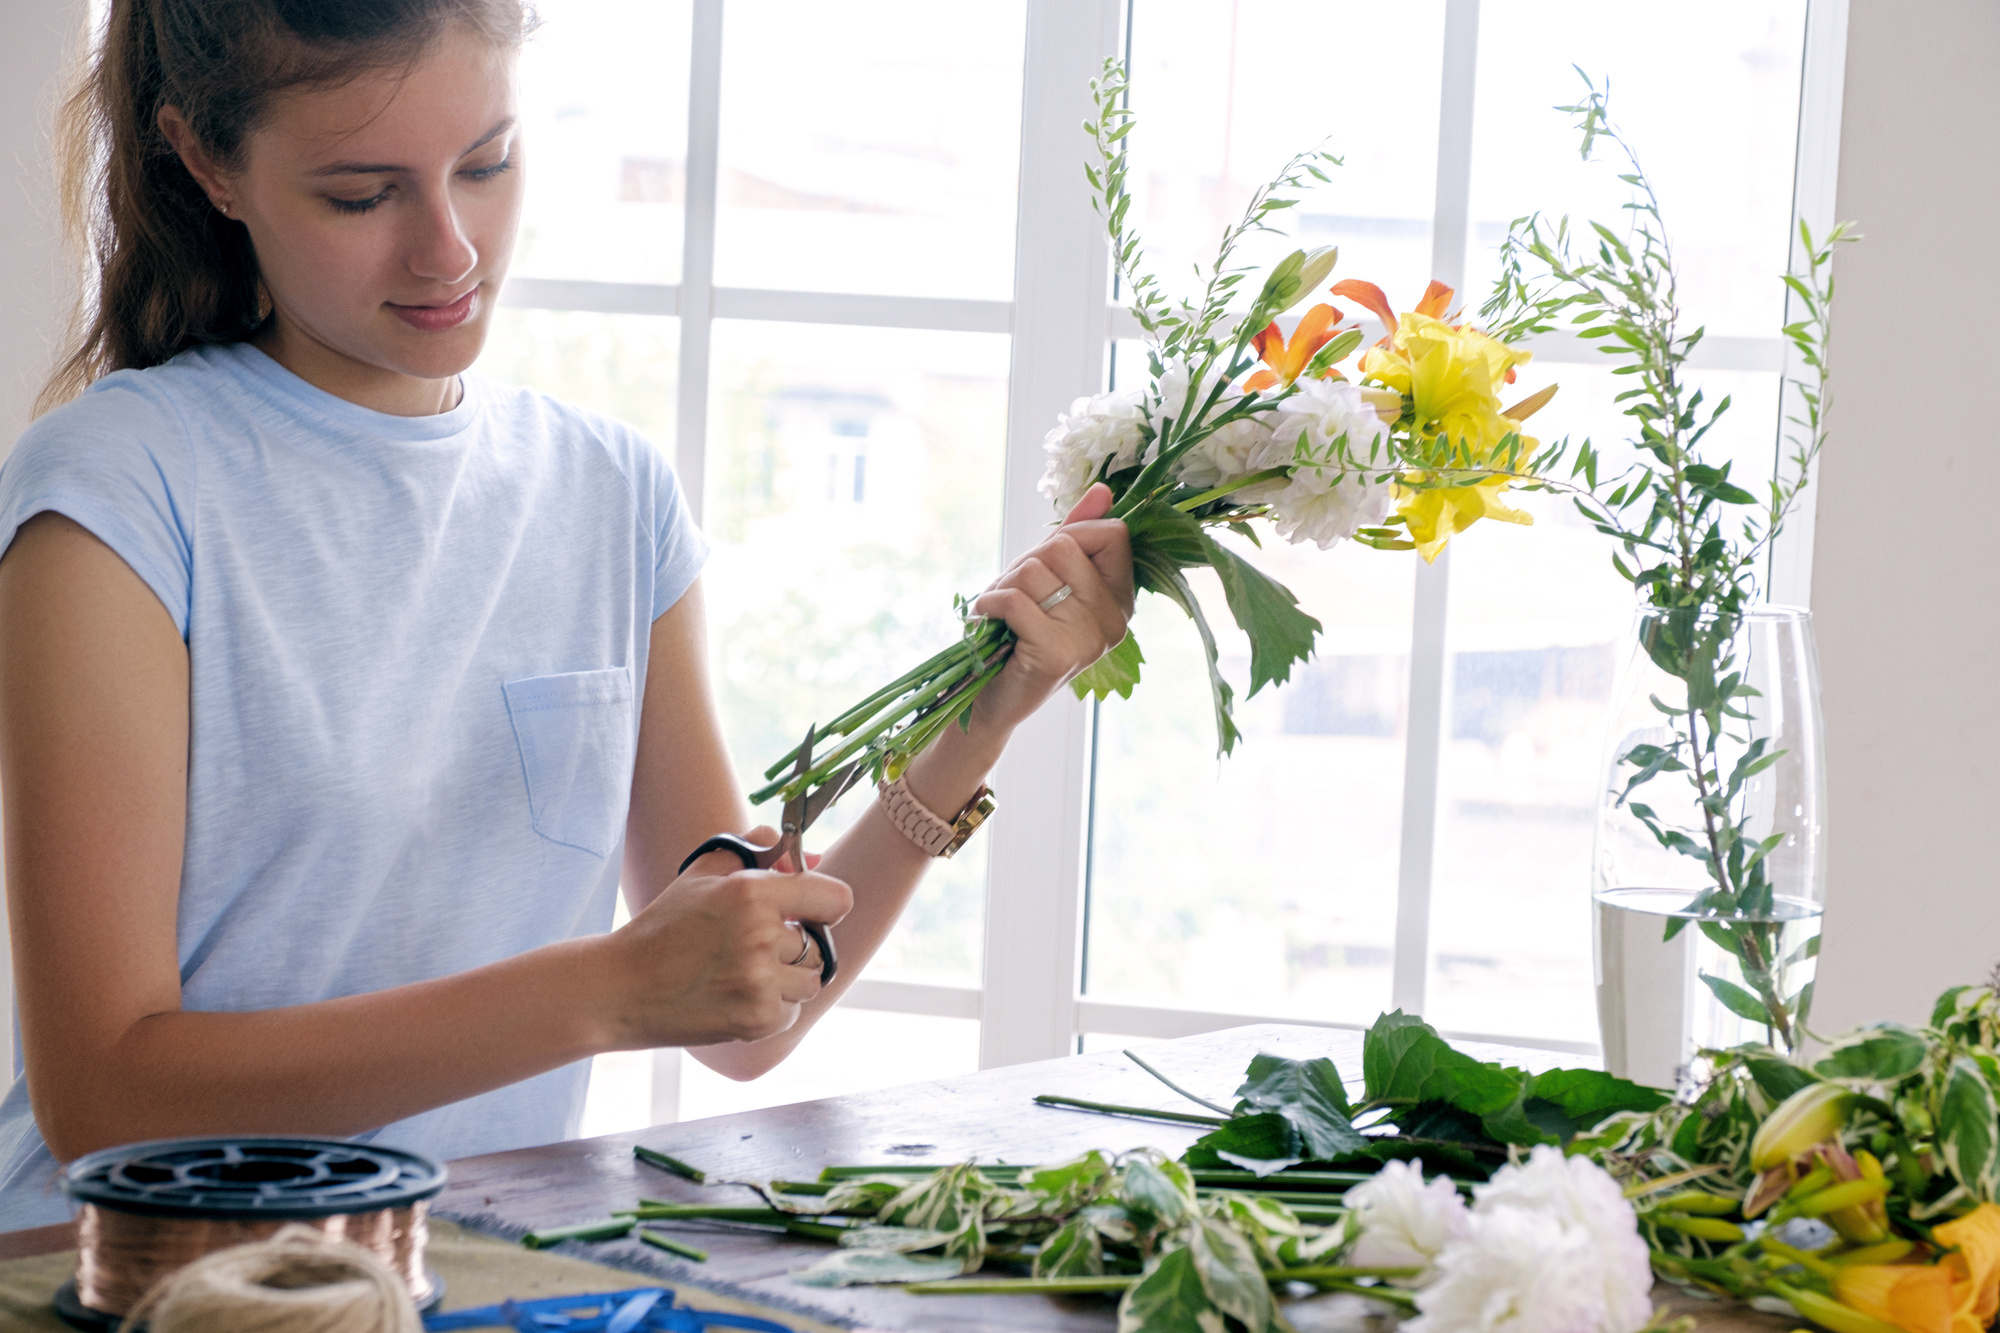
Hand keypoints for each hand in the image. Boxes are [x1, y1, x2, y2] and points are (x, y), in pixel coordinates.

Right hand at [600, 828, 850, 1048]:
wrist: (621, 988)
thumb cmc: (664, 927)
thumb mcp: (702, 873)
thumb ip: (758, 850)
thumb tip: (811, 857)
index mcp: (752, 892)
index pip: (836, 899)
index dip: (826, 905)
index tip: (808, 912)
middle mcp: (761, 935)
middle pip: (821, 944)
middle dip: (797, 945)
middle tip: (755, 948)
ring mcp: (760, 981)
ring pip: (810, 981)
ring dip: (788, 979)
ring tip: (744, 973)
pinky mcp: (757, 1019)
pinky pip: (792, 1012)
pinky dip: (771, 1008)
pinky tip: (736, 997)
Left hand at [964, 483, 1134, 737]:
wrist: (992, 696)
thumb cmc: (1020, 630)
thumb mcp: (1050, 575)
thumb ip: (1078, 533)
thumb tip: (1104, 490)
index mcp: (1122, 601)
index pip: (1113, 534)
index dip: (1070, 536)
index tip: (1049, 565)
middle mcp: (1116, 621)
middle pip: (1065, 546)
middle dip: (1028, 563)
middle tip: (1019, 597)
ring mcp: (1090, 640)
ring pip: (1036, 571)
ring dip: (1005, 586)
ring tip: (1006, 616)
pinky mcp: (1057, 654)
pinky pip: (1015, 599)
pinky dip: (989, 603)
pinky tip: (988, 621)